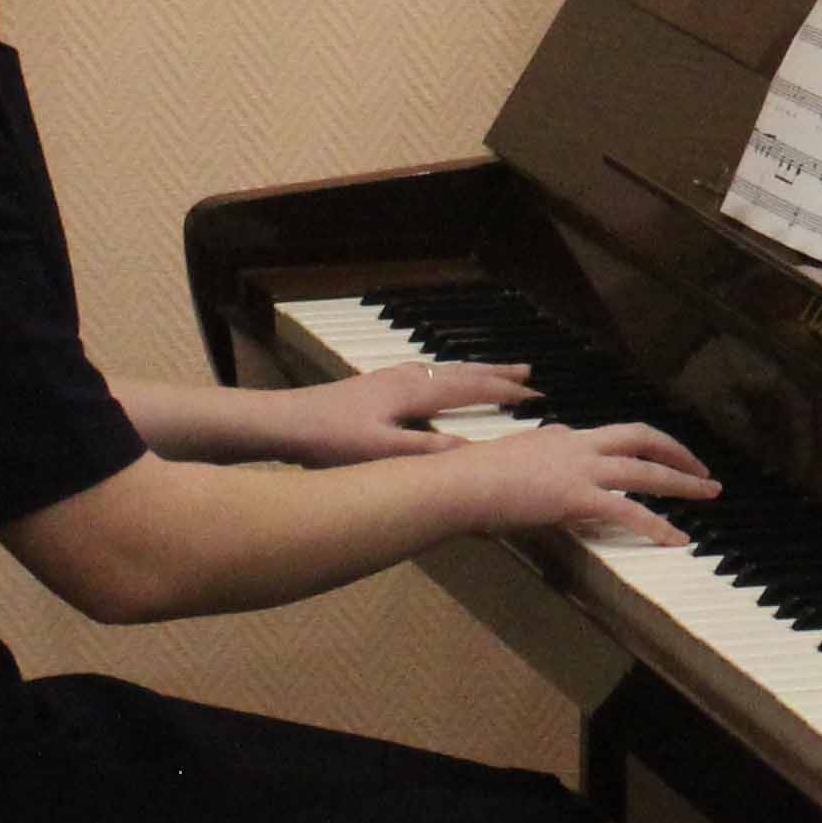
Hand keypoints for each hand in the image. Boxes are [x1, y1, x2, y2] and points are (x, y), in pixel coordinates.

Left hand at [265, 362, 535, 465]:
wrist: (284, 421)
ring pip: (443, 369)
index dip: (504, 392)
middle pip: (461, 372)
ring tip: (496, 371)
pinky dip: (448, 374)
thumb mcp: (382, 452)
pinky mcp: (376, 384)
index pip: (470, 389)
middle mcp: (408, 378)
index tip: (537, 395)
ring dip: (474, 370)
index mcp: (415, 392)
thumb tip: (475, 453)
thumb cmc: (330, 440)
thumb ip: (428, 451)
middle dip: (497, 373)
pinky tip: (438, 379)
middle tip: (529, 372)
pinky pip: (427, 372)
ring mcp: (391, 377)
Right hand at [460, 420, 717, 547]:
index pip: (611, 436)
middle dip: (677, 452)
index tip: (656, 458)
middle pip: (642, 438)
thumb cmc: (468, 478)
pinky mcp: (577, 496)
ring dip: (682, 482)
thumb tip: (535, 468)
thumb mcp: (508, 460)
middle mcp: (578, 445)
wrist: (456, 483)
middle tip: (703, 470)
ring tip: (710, 493)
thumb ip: (532, 461)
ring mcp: (581, 468)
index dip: (639, 447)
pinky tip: (677, 539)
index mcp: (562, 437)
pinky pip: (629, 511)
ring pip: (646, 471)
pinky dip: (657, 525)